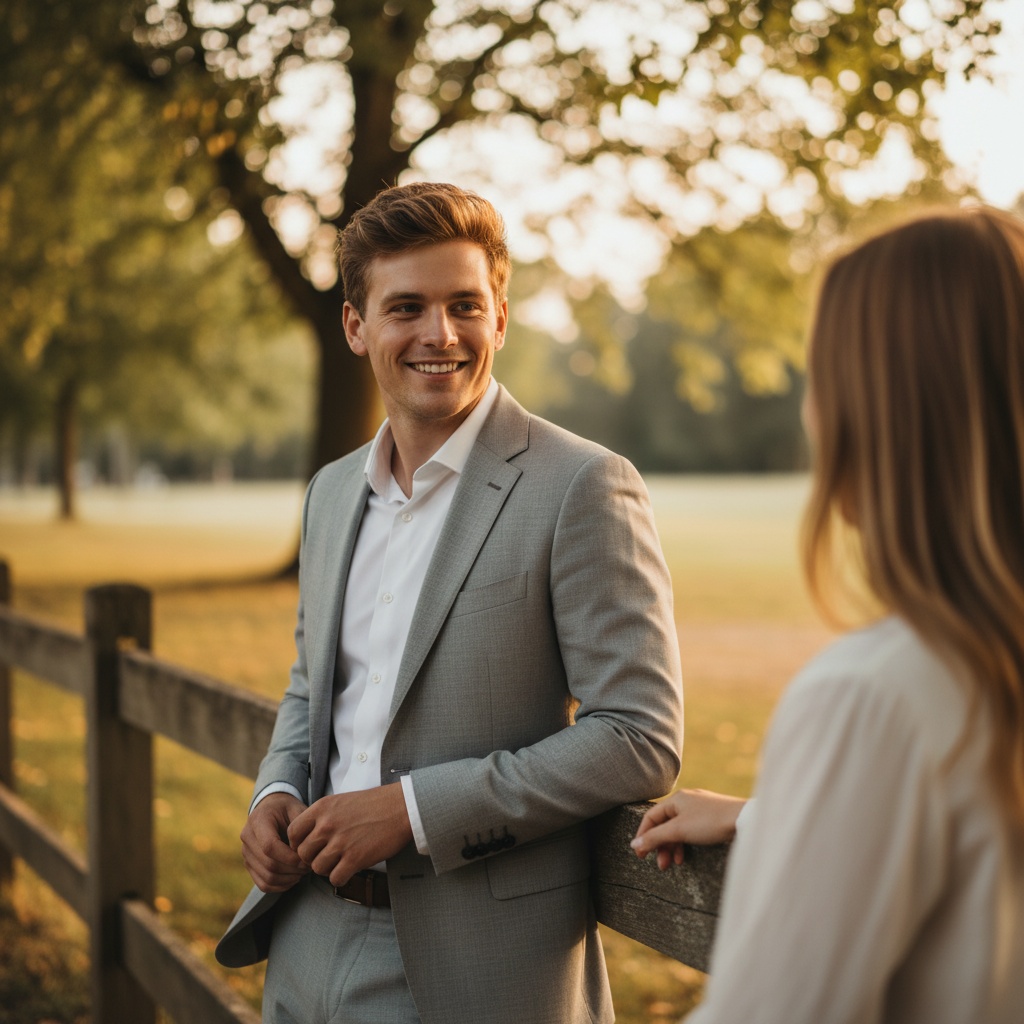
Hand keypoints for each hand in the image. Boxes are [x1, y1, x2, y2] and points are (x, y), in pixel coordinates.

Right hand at [241, 792, 309, 892]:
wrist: (272, 808)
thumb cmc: (288, 809)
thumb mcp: (297, 809)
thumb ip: (301, 827)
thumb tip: (301, 853)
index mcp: (258, 820)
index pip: (269, 846)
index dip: (290, 857)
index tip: (307, 859)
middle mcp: (247, 837)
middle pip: (269, 864)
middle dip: (293, 869)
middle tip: (310, 866)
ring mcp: (246, 853)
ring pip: (267, 877)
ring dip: (289, 879)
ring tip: (304, 871)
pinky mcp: (249, 865)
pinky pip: (263, 885)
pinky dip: (281, 886)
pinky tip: (295, 878)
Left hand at [287, 784, 412, 886]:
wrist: (401, 807)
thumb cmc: (373, 804)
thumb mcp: (341, 801)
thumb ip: (322, 817)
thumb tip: (307, 838)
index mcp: (322, 808)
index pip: (293, 832)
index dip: (297, 844)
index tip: (310, 847)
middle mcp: (327, 825)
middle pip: (303, 853)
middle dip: (313, 858)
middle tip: (327, 857)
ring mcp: (341, 842)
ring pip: (317, 868)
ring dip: (327, 869)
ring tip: (340, 861)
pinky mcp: (355, 858)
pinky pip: (334, 878)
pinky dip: (340, 877)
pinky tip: (350, 869)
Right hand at [631, 789, 745, 869]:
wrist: (743, 819)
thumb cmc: (709, 822)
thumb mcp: (678, 830)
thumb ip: (655, 838)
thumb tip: (634, 845)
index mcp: (675, 800)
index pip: (651, 817)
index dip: (643, 835)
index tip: (639, 854)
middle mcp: (685, 801)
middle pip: (664, 825)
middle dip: (659, 846)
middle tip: (659, 865)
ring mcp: (698, 809)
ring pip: (677, 830)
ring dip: (671, 848)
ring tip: (671, 865)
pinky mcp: (710, 819)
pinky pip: (689, 831)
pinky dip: (684, 844)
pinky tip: (684, 857)